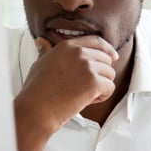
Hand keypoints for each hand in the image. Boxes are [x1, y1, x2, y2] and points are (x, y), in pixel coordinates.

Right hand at [14, 35, 117, 150]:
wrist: (37, 109)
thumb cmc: (36, 90)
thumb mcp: (41, 63)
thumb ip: (48, 51)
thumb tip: (42, 42)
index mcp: (68, 46)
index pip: (96, 41)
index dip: (107, 50)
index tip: (113, 57)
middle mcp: (79, 53)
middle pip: (106, 59)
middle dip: (101, 74)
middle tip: (85, 86)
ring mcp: (88, 67)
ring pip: (110, 75)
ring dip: (101, 87)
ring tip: (83, 95)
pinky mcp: (94, 82)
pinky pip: (110, 88)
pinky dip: (102, 97)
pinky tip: (86, 100)